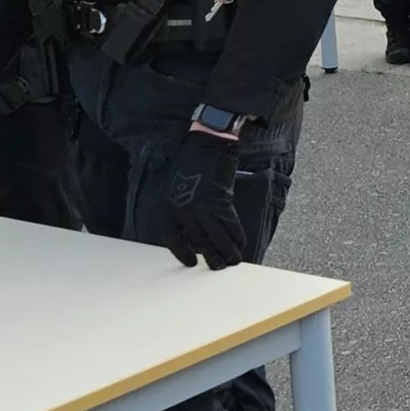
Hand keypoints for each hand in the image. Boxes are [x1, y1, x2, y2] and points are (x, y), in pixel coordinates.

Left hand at [162, 129, 249, 270]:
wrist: (206, 144)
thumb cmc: (190, 162)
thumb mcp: (176, 187)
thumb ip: (181, 208)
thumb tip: (193, 228)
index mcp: (169, 207)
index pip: (173, 238)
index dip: (182, 252)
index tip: (191, 262)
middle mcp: (184, 210)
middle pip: (198, 241)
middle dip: (210, 256)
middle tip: (218, 266)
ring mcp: (203, 207)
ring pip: (216, 236)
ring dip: (227, 250)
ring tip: (234, 259)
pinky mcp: (221, 202)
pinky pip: (230, 224)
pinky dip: (236, 235)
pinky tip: (240, 242)